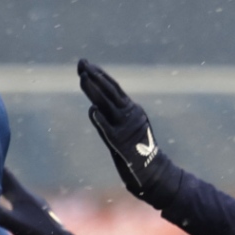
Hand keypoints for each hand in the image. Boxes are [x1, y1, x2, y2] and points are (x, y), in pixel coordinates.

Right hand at [0, 168, 70, 234]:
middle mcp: (28, 197)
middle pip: (7, 183)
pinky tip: (4, 208)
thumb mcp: (15, 225)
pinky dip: (6, 201)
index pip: (5, 174)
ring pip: (12, 193)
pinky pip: (16, 203)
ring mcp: (33, 206)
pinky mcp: (36, 216)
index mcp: (22, 196)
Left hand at [78, 58, 181, 202]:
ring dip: (94, 91)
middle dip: (94, 76)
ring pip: (107, 105)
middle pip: (109, 91)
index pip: (112, 88)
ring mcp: (125, 127)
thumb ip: (109, 118)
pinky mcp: (120, 143)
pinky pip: (108, 129)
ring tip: (82, 78)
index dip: (99, 75)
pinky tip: (92, 110)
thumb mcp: (123, 129)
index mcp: (131, 109)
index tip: (86, 65)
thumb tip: (92, 108)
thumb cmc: (136, 152)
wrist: (153, 172)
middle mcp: (130, 114)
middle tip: (81, 62)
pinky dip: (100, 120)